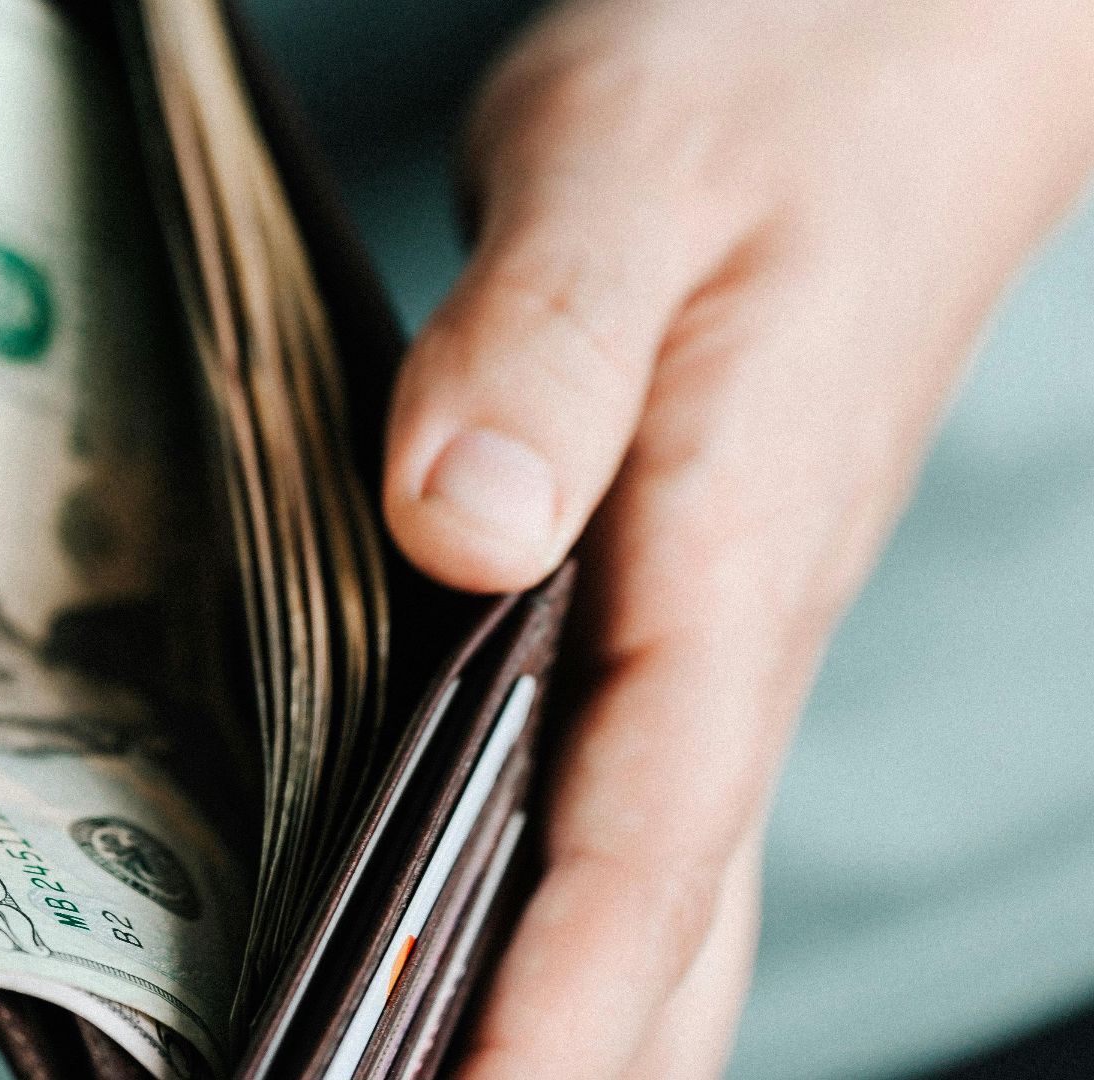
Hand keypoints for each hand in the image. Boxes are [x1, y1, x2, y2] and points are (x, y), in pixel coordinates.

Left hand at [382, 1, 1093, 1075]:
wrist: (891, 41)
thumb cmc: (768, 81)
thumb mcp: (626, 174)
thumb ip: (546, 349)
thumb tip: (461, 529)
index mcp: (732, 552)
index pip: (648, 835)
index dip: (552, 1007)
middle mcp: (737, 626)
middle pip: (670, 920)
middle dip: (556, 1067)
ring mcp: (719, 624)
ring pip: (664, 882)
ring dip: (567, 1022)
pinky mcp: (681, 593)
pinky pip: (633, 799)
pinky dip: (563, 910)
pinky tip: (465, 936)